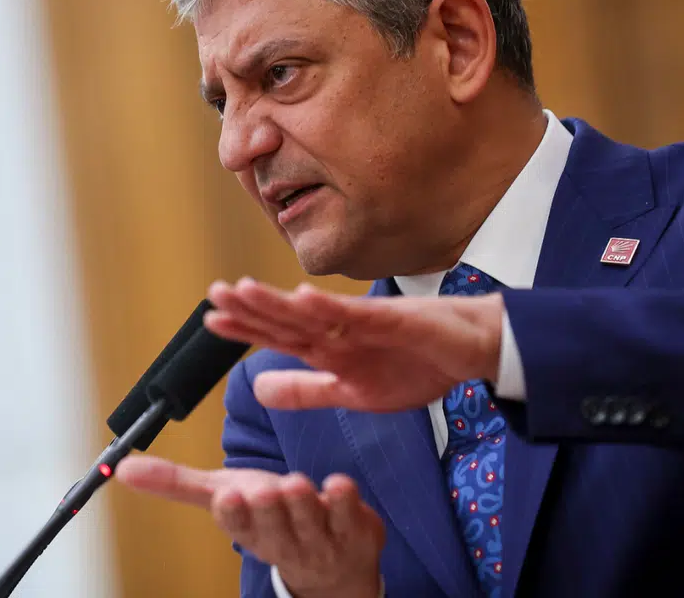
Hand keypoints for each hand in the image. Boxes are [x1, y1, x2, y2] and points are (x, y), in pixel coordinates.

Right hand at [115, 455, 383, 597]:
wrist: (333, 565)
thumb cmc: (272, 518)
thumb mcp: (224, 496)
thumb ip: (177, 483)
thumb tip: (122, 466)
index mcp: (248, 530)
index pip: (235, 524)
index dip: (232, 513)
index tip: (227, 497)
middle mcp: (282, 540)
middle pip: (272, 526)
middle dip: (267, 509)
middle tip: (263, 490)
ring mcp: (320, 539)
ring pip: (309, 522)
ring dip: (303, 503)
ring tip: (296, 484)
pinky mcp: (354, 531)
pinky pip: (350, 515)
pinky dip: (345, 500)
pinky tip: (339, 485)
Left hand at [204, 278, 504, 411]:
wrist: (472, 353)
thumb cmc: (417, 366)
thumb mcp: (353, 394)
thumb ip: (308, 390)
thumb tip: (259, 390)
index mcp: (330, 348)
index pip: (280, 337)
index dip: (246, 329)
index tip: (211, 321)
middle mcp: (341, 330)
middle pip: (288, 319)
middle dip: (251, 308)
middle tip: (214, 294)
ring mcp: (365, 323)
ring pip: (314, 312)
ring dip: (279, 300)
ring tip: (244, 289)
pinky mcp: (394, 320)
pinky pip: (357, 315)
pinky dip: (330, 306)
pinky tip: (303, 296)